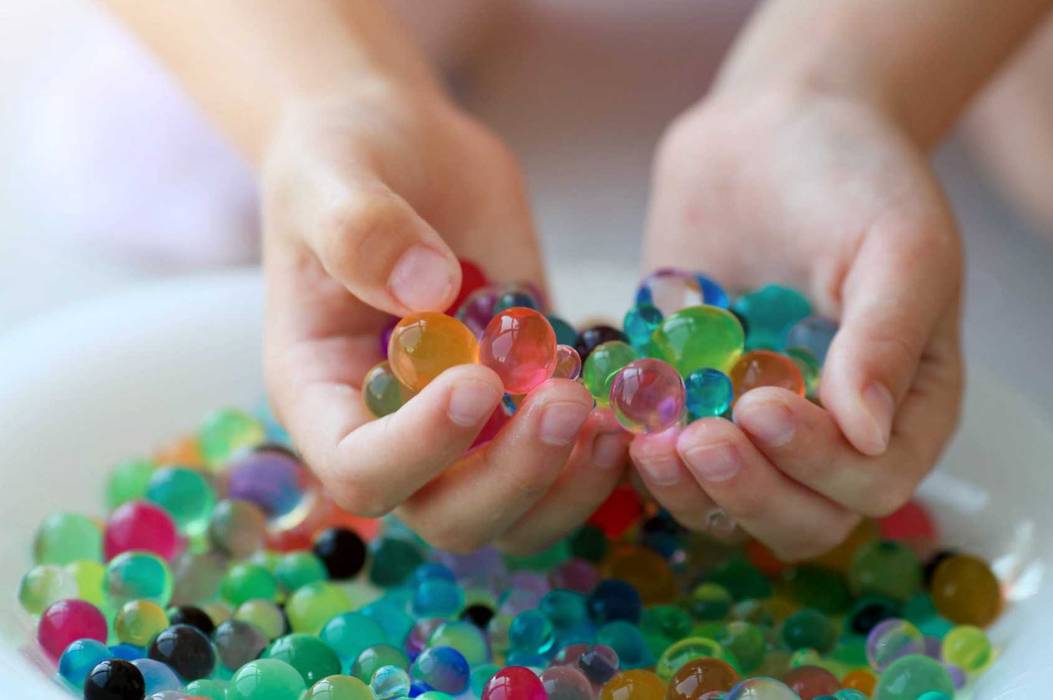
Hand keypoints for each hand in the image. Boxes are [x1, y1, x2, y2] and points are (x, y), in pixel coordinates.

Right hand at [260, 81, 629, 553]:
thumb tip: (427, 294)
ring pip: (519, 513)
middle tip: (566, 402)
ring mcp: (468, 425)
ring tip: (610, 415)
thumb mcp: (334, 172)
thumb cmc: (345, 156)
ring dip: (570, 484)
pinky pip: (568, 464)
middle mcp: (394, 429)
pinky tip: (634, 398)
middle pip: (450, 516)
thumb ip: (363, 230)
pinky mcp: (527, 397)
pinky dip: (605, 452)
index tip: (477, 381)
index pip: (360, 470)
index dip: (420, 449)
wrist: (405, 145)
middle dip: (514, 476)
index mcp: (323, 394)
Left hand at [633, 89, 963, 559]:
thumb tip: (867, 437)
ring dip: (687, 489)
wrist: (775, 122)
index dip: (818, 465)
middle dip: (748, 492)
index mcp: (905, 407)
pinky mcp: (692, 399)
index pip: (873, 481)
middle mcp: (833, 432)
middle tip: (696, 442)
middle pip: (801, 517)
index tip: (763, 407)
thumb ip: (887, 338)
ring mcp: (756, 423)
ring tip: (647, 442)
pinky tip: (608, 418)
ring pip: (728, 503)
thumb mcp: (898, 243)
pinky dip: (638, 453)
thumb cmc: (856, 175)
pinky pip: (667, 456)